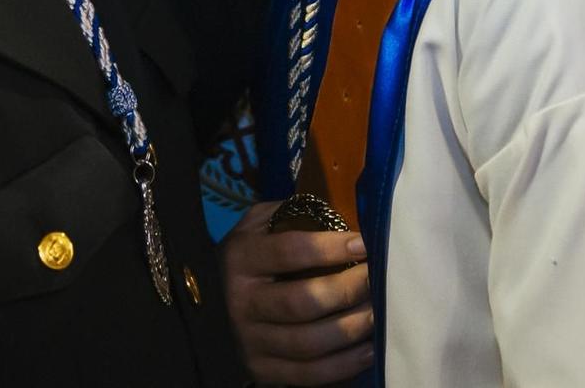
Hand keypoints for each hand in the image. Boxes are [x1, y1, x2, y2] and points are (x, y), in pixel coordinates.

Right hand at [222, 201, 374, 383]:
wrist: (208, 303)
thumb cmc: (248, 257)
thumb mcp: (257, 225)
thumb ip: (290, 214)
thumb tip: (343, 213)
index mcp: (241, 258)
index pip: (289, 251)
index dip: (330, 248)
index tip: (364, 245)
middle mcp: (241, 302)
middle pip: (303, 302)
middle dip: (348, 290)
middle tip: (375, 279)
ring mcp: (250, 341)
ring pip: (309, 343)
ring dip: (352, 328)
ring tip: (376, 313)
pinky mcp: (261, 370)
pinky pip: (309, 375)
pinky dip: (344, 365)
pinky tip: (368, 349)